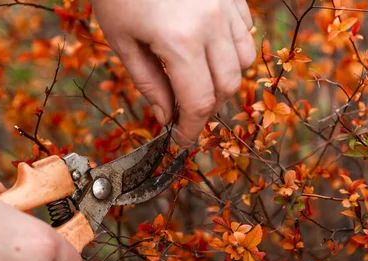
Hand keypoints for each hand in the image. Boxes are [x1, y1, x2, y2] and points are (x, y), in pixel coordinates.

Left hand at [90, 0, 255, 145]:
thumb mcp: (122, 40)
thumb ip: (148, 82)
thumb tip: (165, 116)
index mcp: (180, 42)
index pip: (198, 102)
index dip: (191, 128)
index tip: (182, 141)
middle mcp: (212, 26)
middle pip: (227, 86)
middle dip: (207, 108)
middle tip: (183, 114)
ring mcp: (226, 7)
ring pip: (244, 61)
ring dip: (223, 80)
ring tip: (196, 82)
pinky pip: (245, 33)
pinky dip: (231, 52)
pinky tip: (207, 51)